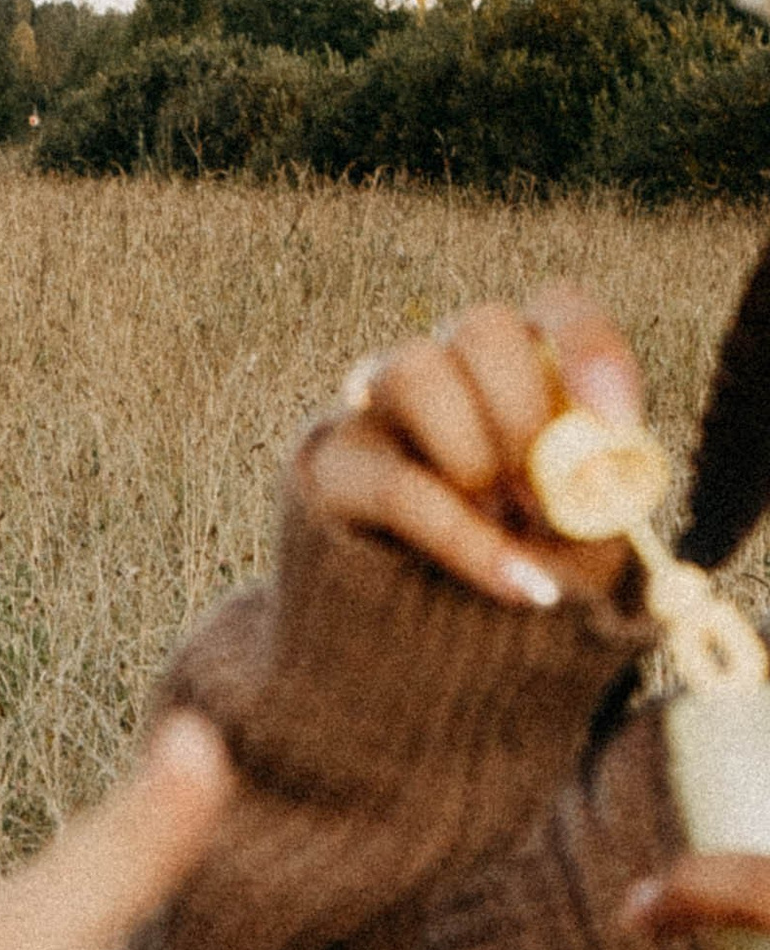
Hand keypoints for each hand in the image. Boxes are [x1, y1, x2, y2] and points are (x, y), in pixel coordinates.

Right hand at [299, 283, 643, 610]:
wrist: (433, 639)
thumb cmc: (530, 567)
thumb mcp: (589, 541)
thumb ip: (601, 509)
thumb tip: (603, 489)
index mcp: (526, 364)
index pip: (559, 310)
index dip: (589, 351)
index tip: (615, 421)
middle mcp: (450, 363)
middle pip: (483, 328)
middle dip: (526, 416)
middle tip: (555, 502)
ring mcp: (381, 404)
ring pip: (414, 371)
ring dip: (477, 457)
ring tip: (512, 528)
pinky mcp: (333, 465)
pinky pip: (394, 481)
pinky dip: (463, 537)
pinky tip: (514, 582)